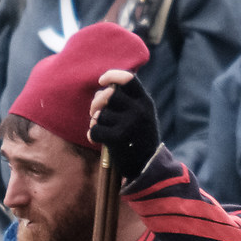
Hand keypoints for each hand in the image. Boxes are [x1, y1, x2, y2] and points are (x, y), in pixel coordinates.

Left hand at [87, 68, 160, 182]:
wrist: (148, 166)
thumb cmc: (138, 137)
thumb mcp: (141, 115)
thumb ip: (126, 100)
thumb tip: (103, 88)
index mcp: (145, 102)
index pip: (128, 79)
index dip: (112, 75)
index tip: (101, 81)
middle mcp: (140, 110)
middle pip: (109, 94)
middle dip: (97, 102)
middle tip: (94, 111)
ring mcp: (130, 124)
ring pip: (100, 114)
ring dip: (95, 122)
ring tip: (103, 129)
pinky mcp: (119, 138)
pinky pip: (95, 129)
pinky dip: (93, 135)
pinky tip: (99, 140)